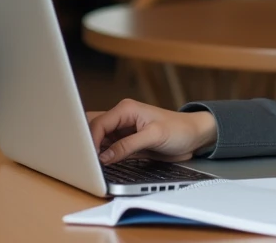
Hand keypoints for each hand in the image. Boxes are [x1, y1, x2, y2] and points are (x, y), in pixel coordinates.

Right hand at [87, 98, 216, 163]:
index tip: (88, 158)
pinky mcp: (125, 143)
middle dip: (85, 144)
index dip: (90, 141)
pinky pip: (107, 150)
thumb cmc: (180, 129)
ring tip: (87, 165)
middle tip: (81, 161)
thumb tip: (104, 157)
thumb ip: (128, 145)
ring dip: (93, 152)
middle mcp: (121, 118)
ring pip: (98, 141)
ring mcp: (122, 131)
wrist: (194, 136)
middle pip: (93, 130)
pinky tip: (98, 166)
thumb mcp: (154, 136)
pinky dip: (101, 158)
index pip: (98, 124)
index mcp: (126, 109)